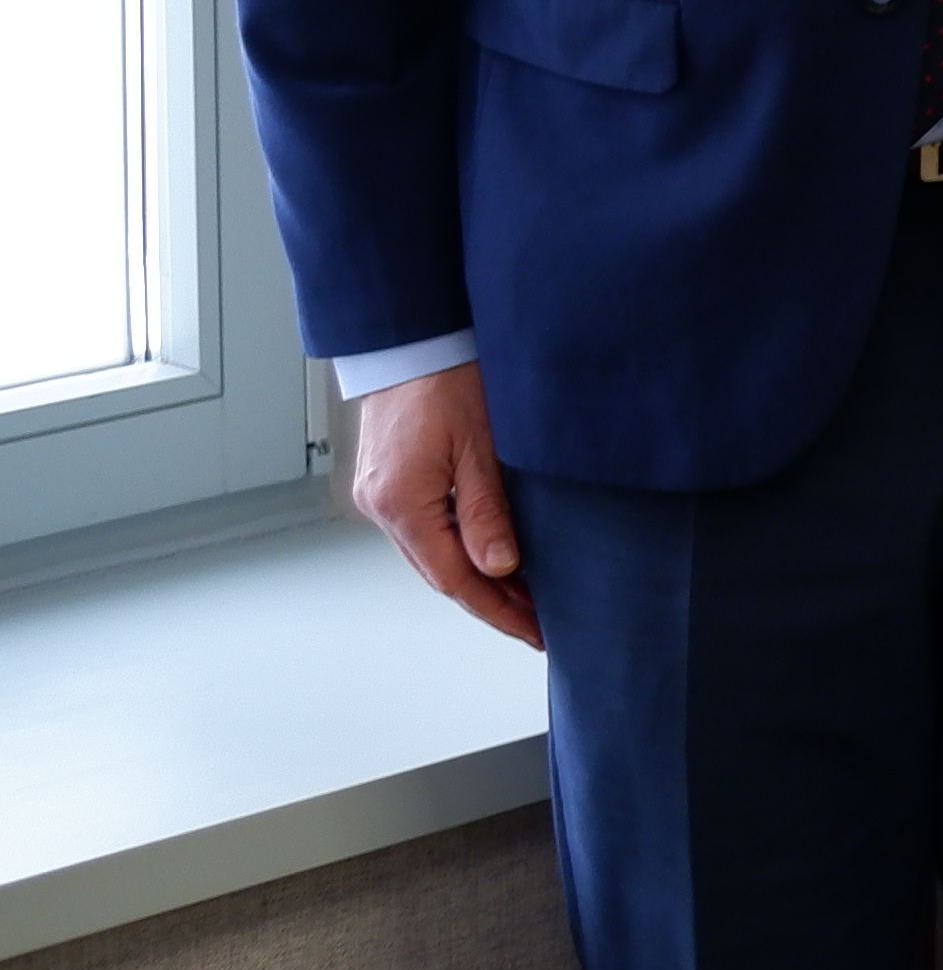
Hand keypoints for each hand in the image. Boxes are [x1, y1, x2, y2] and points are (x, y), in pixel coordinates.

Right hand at [349, 364, 537, 649]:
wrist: (413, 338)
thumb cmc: (449, 377)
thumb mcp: (481, 445)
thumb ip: (488, 511)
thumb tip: (501, 568)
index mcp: (401, 502)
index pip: (454, 578)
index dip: (497, 610)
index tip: (533, 631)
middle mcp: (380, 505)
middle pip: (439, 573)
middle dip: (490, 601)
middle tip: (536, 621)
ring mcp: (378, 494)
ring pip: (431, 554)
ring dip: (474, 577)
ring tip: (522, 595)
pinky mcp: (386, 480)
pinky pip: (423, 530)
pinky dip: (456, 548)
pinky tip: (488, 554)